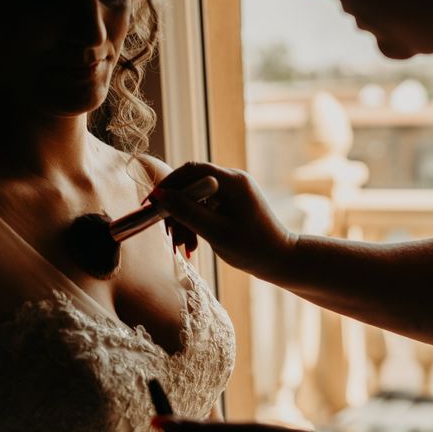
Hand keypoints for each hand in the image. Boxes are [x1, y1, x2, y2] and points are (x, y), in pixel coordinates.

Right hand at [153, 162, 295, 276]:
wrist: (280, 261)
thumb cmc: (253, 248)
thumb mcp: (216, 232)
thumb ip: (188, 212)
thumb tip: (161, 196)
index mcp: (233, 182)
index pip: (193, 170)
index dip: (169, 185)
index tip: (151, 204)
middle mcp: (233, 181)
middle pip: (192, 185)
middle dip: (176, 209)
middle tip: (167, 234)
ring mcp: (232, 192)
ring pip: (196, 199)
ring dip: (184, 221)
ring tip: (182, 247)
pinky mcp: (231, 204)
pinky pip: (205, 208)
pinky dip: (195, 224)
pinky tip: (191, 245)